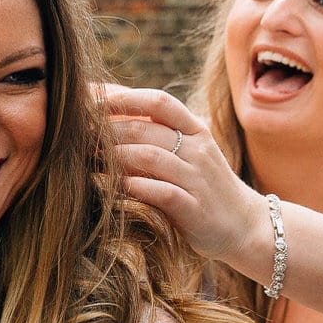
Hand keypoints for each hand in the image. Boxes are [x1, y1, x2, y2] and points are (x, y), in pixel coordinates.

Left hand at [103, 83, 269, 269]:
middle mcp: (198, 149)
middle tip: (77, 136)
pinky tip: (116, 187)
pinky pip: (161, 192)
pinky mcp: (195, 209)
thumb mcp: (186, 153)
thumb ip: (154, 135)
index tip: (89, 99)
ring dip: (114, 157)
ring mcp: (198, 178)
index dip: (122, 97)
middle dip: (106, 130)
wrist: (245, 225)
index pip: (158, 102)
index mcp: (195, 129)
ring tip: (88, 160)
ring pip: (150, 157)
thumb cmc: (202, 185)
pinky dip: (135, 187)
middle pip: (145, 129)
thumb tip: (105, 114)